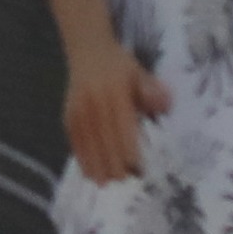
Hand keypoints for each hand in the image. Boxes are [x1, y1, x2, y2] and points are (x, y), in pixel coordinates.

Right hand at [60, 33, 167, 182]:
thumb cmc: (120, 65)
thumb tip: (164, 105)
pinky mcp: (68, 113)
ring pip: (87, 141)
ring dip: (95, 163)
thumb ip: (151, 90)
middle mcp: (94, 101)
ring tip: (104, 183)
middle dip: (112, 161)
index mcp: (115, 92)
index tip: (138, 168)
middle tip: (123, 181)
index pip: (122, 126)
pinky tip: (88, 172)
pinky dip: (80, 156)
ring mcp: (78, 108)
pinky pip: (74, 139)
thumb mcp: (140, 72)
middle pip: (103, 137)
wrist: (88, 49)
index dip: (128, 149)